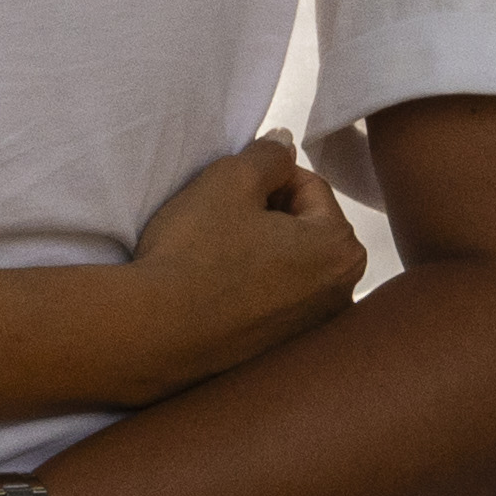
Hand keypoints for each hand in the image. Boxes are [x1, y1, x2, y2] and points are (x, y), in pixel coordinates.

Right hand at [122, 132, 365, 387]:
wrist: (155, 333)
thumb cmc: (195, 253)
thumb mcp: (230, 179)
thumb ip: (269, 154)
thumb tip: (286, 144)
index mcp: (341, 250)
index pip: (309, 186)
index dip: (264, 177)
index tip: (227, 193)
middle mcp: (341, 294)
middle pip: (305, 225)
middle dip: (267, 213)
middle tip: (220, 219)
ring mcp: (313, 328)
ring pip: (288, 260)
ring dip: (258, 246)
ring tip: (216, 251)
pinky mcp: (283, 350)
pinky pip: (273, 295)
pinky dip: (251, 282)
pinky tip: (217, 284)